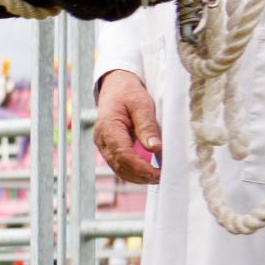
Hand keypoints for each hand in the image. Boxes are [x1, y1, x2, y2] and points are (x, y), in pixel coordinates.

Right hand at [94, 70, 161, 184]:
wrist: (115, 87)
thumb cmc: (128, 93)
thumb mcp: (141, 104)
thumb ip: (147, 126)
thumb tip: (154, 148)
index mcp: (108, 128)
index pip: (123, 155)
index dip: (141, 168)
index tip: (159, 173)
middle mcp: (101, 140)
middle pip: (119, 166)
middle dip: (141, 176)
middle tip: (162, 177)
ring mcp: (103, 145)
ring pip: (118, 169)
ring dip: (137, 177)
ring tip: (157, 177)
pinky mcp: (108, 148)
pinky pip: (119, 165)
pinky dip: (133, 172)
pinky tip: (148, 172)